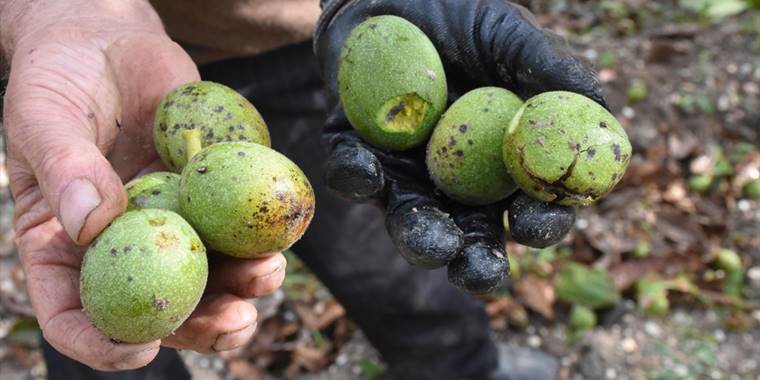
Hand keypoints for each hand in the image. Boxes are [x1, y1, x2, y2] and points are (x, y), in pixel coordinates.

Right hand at [3, 0, 283, 369]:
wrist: (109, 39)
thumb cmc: (59, 78)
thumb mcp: (44, 115)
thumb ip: (63, 166)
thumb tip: (88, 221)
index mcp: (65, 244)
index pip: (74, 312)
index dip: (103, 343)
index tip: (141, 350)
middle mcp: (124, 243)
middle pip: (160, 305)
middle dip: (202, 324)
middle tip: (237, 321)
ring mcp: (171, 221)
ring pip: (209, 274)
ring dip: (243, 287)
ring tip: (267, 274)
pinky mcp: (210, 193)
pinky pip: (237, 225)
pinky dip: (261, 237)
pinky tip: (280, 236)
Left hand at [315, 0, 601, 291]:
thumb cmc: (459, 14)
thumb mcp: (508, 35)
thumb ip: (549, 72)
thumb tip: (602, 116)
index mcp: (503, 159)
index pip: (531, 206)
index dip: (538, 223)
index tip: (533, 224)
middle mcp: (455, 176)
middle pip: (470, 236)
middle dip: (474, 262)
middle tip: (476, 271)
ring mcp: (403, 171)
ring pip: (410, 221)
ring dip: (418, 238)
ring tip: (429, 243)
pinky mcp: (356, 153)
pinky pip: (352, 176)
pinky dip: (358, 177)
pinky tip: (366, 168)